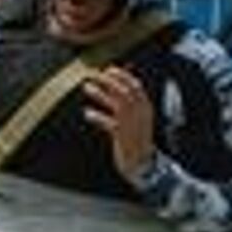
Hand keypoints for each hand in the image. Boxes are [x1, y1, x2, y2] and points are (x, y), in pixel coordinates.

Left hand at [83, 65, 156, 181]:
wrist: (141, 162)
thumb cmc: (134, 136)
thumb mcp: (132, 116)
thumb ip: (122, 100)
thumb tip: (110, 82)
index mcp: (145, 107)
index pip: (136, 86)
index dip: (122, 76)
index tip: (108, 69)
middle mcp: (140, 114)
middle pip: (126, 92)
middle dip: (109, 81)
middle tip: (93, 74)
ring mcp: (132, 125)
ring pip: (117, 105)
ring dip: (101, 94)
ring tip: (86, 87)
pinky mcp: (123, 137)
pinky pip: (109, 124)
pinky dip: (98, 117)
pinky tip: (87, 113)